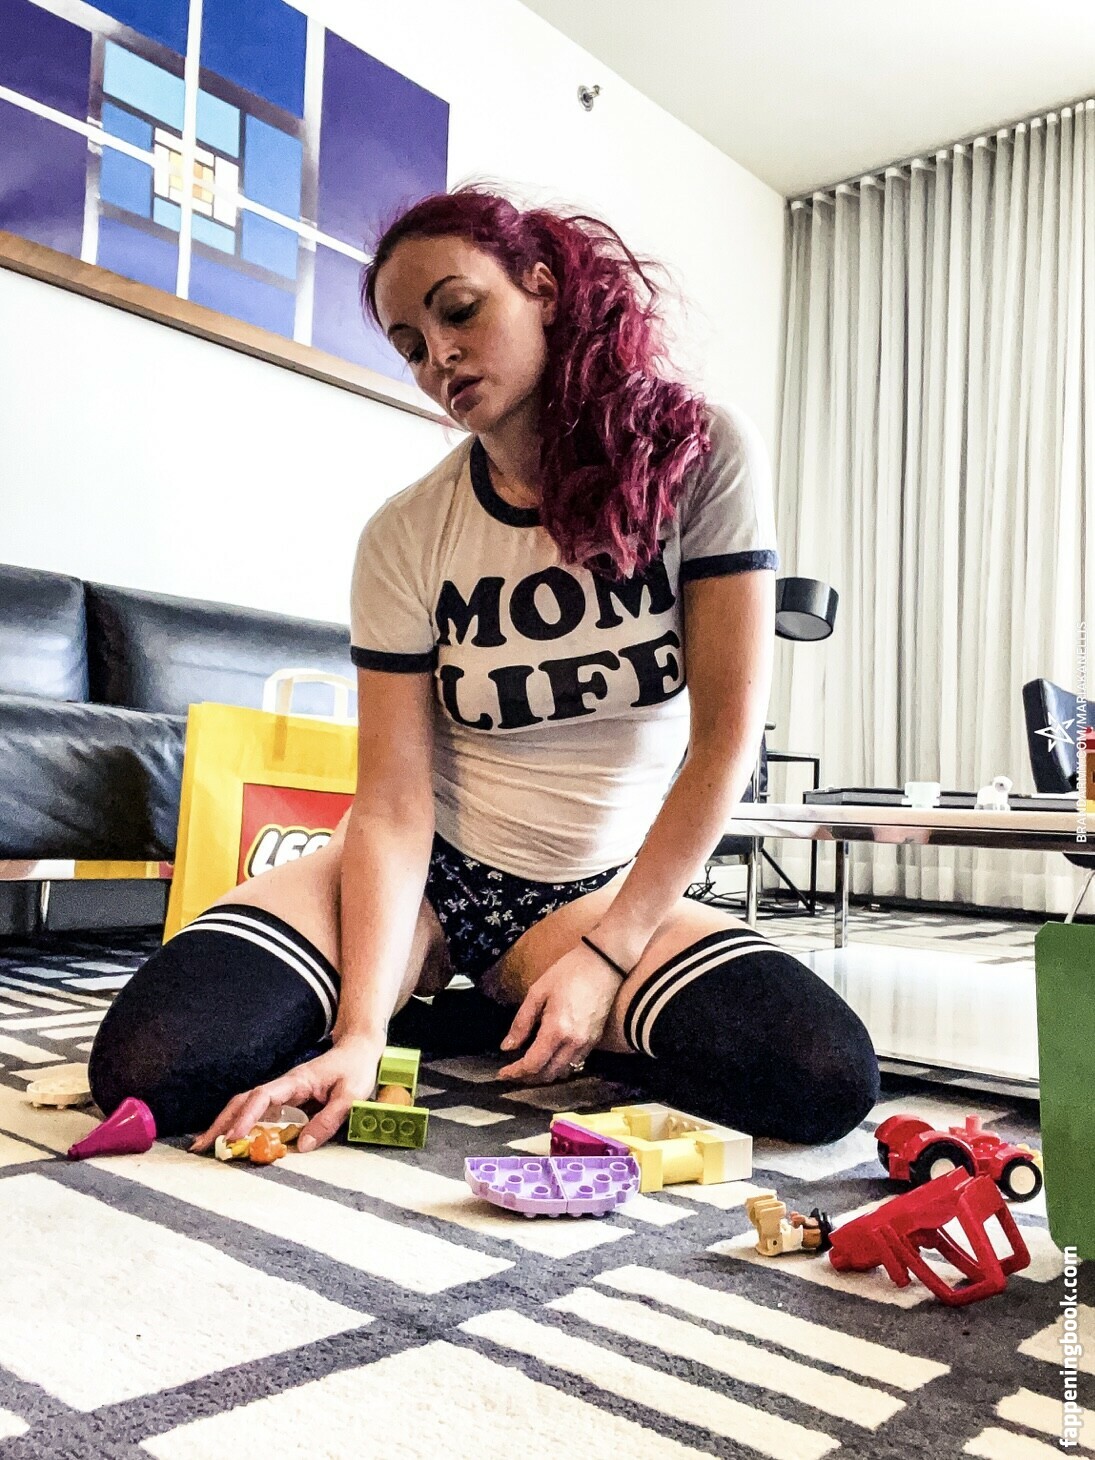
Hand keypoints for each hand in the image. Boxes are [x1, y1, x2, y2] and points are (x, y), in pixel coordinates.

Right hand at [189, 1033, 383, 1154]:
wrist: (359, 1050)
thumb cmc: (355, 1070)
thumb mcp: (351, 1095)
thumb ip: (329, 1119)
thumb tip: (301, 1147)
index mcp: (295, 1081)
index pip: (262, 1097)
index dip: (246, 1116)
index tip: (234, 1137)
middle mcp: (283, 1086)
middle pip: (243, 1101)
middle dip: (221, 1123)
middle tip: (200, 1148)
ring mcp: (283, 1093)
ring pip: (246, 1107)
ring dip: (225, 1125)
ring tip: (205, 1148)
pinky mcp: (287, 1101)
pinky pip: (259, 1114)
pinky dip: (242, 1126)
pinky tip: (231, 1141)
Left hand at [497, 943, 621, 1083]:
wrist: (604, 963)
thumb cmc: (569, 972)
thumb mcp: (538, 992)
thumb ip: (521, 1022)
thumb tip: (507, 1046)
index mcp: (557, 1030)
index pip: (533, 1064)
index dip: (515, 1073)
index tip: (502, 1073)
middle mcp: (574, 1042)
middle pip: (548, 1074)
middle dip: (528, 1078)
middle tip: (512, 1072)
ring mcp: (588, 1043)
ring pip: (563, 1072)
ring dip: (544, 1075)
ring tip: (529, 1067)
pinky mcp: (595, 1040)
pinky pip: (575, 1063)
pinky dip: (559, 1066)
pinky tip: (549, 1056)